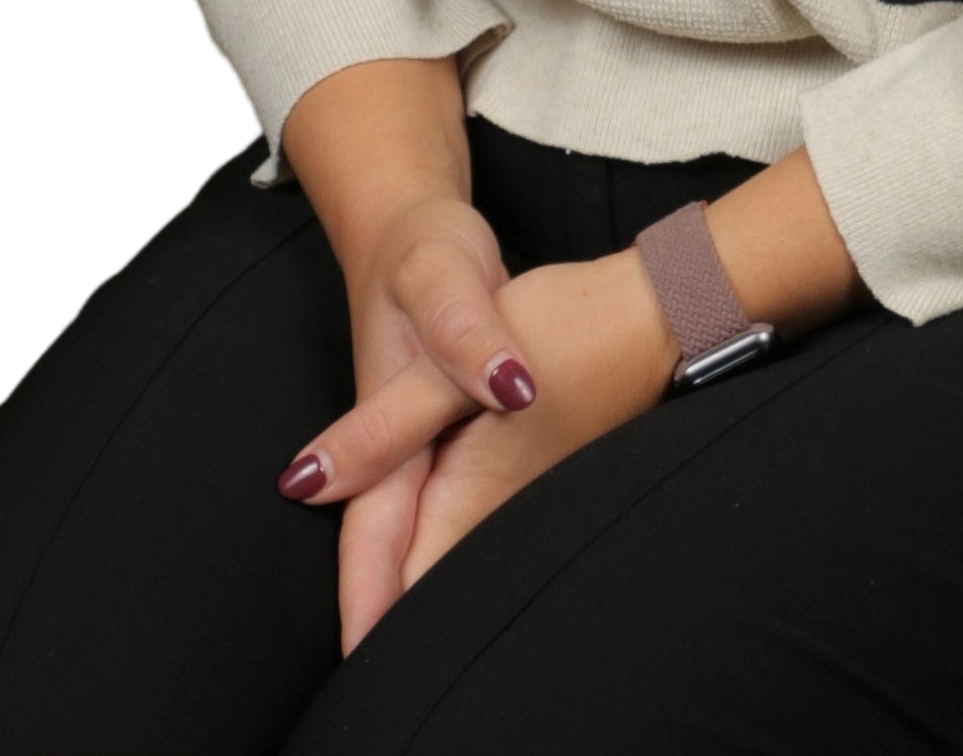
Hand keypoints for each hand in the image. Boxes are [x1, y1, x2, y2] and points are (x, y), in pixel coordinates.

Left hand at [285, 247, 672, 647]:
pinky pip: (474, 526)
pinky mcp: (531, 475)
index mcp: (468, 494)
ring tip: (372, 595)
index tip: (342, 648)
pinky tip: (425, 529)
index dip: (361, 613)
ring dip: (409, 572)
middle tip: (348, 637)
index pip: (398, 585)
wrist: (656, 314)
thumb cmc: (564, 330)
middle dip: (382, 606)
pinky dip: (440, 536)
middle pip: (422, 580)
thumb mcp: (454, 367)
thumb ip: (383, 428)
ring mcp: (519, 498)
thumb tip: (306, 482)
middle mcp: (494, 512)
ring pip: (448, 554)